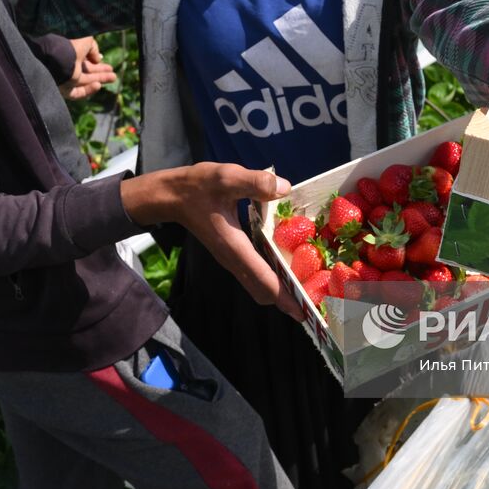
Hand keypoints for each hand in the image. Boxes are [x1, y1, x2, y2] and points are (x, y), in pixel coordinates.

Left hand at [61, 37, 116, 99]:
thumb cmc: (71, 46)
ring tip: (113, 77)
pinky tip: (98, 85)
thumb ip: (94, 48)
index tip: (106, 64)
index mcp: (71, 55)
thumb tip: (98, 59)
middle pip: (87, 73)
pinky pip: (78, 93)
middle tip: (113, 74)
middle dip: (101, 73)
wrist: (58, 56)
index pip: (85, 61)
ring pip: (85, 82)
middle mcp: (68, 67)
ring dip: (99, 80)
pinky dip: (89, 90)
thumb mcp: (87, 40)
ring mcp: (66, 79)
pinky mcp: (65, 90)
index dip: (97, 63)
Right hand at [121, 163, 303, 320]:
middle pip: (262, 291)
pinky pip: (255, 274)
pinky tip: (289, 271)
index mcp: (234, 246)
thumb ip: (255, 183)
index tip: (305, 311)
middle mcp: (233, 258)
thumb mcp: (227, 177)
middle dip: (288, 301)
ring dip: (281, 292)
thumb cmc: (198, 187)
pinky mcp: (232, 253)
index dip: (285, 296)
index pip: (263, 279)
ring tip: (307, 293)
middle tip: (316, 306)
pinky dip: (273, 280)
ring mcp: (231, 258)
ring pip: (258, 285)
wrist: (172, 196)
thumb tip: (285, 189)